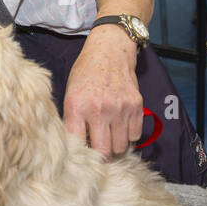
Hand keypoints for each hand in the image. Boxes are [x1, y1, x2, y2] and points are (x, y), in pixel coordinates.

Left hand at [63, 24, 142, 155]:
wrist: (109, 51)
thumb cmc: (86, 74)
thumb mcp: (70, 94)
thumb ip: (72, 120)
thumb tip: (76, 149)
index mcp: (77, 106)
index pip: (79, 145)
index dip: (81, 153)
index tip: (81, 153)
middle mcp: (99, 109)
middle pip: (103, 152)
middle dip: (100, 155)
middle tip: (98, 149)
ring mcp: (120, 108)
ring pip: (120, 147)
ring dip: (115, 145)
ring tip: (109, 136)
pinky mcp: (136, 106)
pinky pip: (135, 135)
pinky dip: (128, 135)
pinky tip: (120, 126)